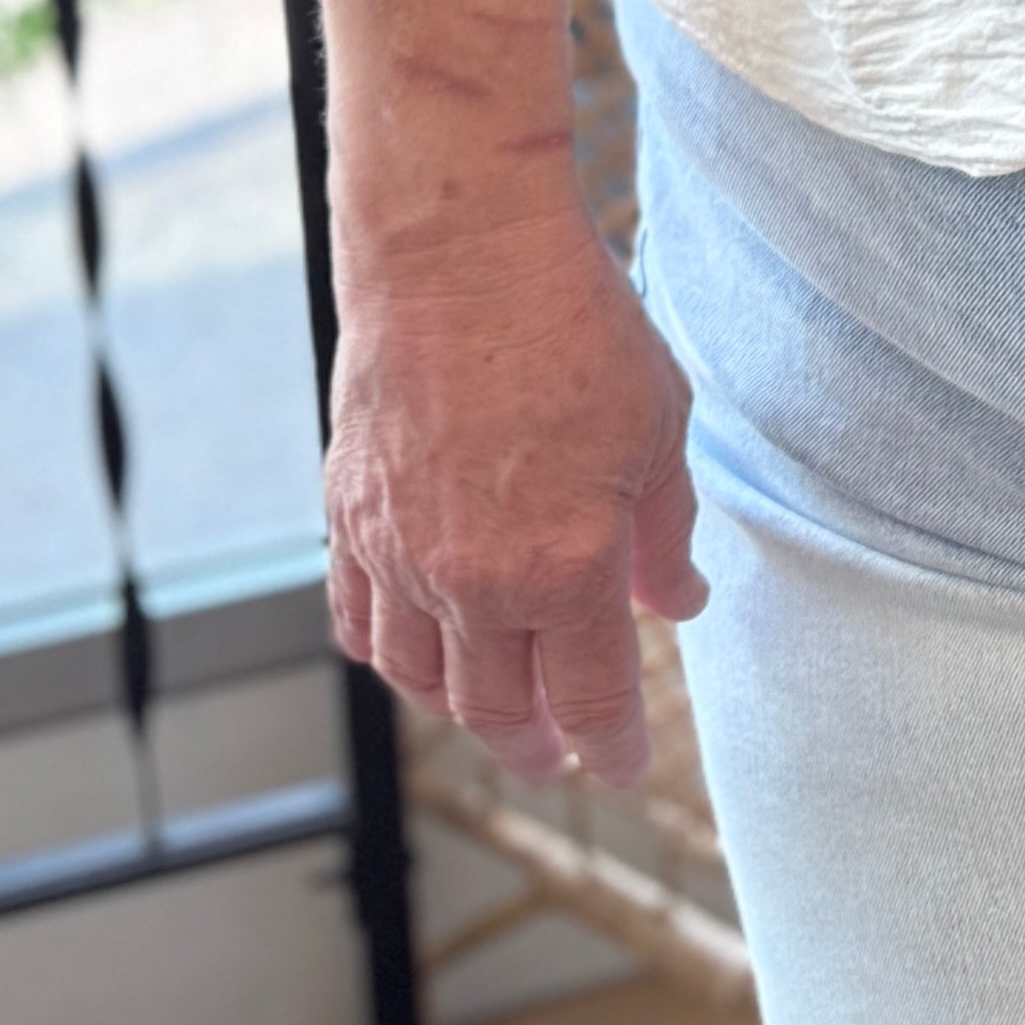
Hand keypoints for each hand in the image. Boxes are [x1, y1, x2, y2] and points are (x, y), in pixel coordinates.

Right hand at [324, 223, 708, 788]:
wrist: (459, 254)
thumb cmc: (569, 325)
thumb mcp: (658, 428)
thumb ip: (664, 533)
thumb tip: (674, 601)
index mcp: (565, 568)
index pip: (591, 698)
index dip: (613, 746)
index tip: (625, 769)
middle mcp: (473, 581)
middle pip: (499, 709)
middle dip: (535, 745)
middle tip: (557, 756)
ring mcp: (400, 555)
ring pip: (421, 680)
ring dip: (462, 712)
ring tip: (494, 714)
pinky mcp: (350, 518)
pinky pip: (359, 622)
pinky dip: (388, 654)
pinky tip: (413, 655)